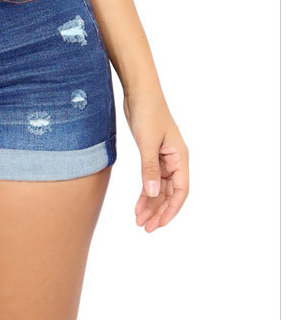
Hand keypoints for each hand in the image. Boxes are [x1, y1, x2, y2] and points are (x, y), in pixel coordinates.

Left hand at [123, 89, 188, 231]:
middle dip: (158, 211)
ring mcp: (164, 158)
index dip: (171, 210)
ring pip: (160, 189)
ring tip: (139, 221)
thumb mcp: (148, 142)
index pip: (181, 191)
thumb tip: (153, 194)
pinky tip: (137, 205)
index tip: (159, 224)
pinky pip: (151, 179)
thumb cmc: (148, 112)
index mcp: (180, 158)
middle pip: (170, 193)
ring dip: (151, 205)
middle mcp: (175, 160)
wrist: (139, 92)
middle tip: (145, 228)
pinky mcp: (152, 155)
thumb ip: (150, 169)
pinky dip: (145, 192)